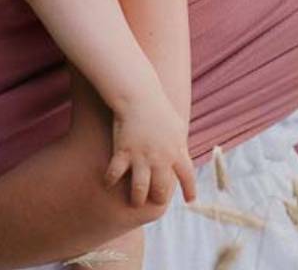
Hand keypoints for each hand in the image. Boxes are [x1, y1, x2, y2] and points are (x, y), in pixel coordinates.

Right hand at [104, 91, 195, 207]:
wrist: (138, 95)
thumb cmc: (158, 107)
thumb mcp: (177, 125)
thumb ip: (181, 143)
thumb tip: (185, 154)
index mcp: (177, 151)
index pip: (188, 178)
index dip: (190, 190)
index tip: (189, 200)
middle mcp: (161, 159)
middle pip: (161, 189)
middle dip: (158, 197)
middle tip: (154, 199)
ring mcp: (141, 157)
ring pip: (140, 189)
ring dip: (137, 198)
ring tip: (134, 201)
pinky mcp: (123, 151)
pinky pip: (115, 173)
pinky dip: (110, 179)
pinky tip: (108, 182)